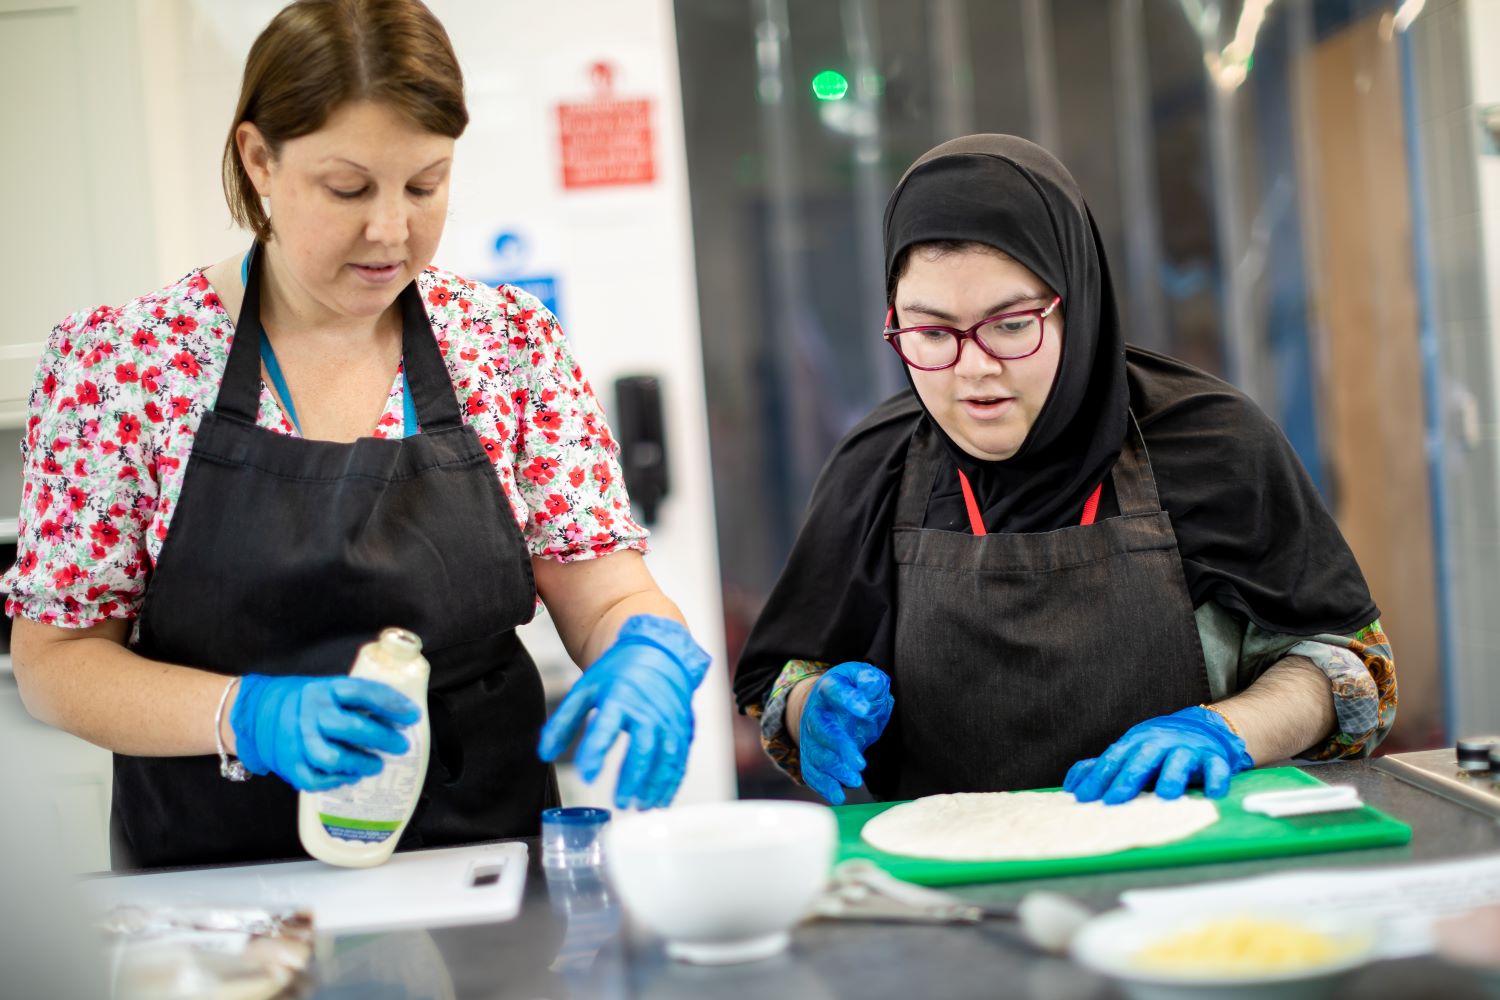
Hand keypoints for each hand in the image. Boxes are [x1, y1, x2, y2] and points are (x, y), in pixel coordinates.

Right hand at [230, 674, 420, 791]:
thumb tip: (399, 716)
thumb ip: (355, 701)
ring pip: (333, 758)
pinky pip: (315, 779)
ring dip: (360, 764)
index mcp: (323, 690)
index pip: (361, 692)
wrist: (255, 712)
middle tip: (400, 746)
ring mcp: (297, 740)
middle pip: (351, 727)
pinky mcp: (288, 763)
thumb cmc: (304, 702)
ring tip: (376, 765)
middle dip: (382, 738)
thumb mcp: (327, 690)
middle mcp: (311, 714)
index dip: (390, 703)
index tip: (413, 714)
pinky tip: (350, 777)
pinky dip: (336, 781)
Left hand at [537, 615, 710, 810]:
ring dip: (654, 785)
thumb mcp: (585, 690)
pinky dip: (671, 782)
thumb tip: (544, 754)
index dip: (595, 753)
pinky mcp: (682, 729)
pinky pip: (679, 759)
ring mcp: (669, 720)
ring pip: (666, 758)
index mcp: (620, 697)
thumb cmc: (618, 673)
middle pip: (643, 748)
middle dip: (632, 778)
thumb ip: (563, 723)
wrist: (658, 652)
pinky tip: (660, 799)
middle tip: (619, 801)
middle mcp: (648, 710)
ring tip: (640, 806)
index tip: (586, 776)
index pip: (606, 728)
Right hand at [798, 662, 892, 805]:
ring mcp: (811, 736)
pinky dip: (822, 786)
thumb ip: (870, 680)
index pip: (835, 690)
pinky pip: (811, 772)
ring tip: (855, 781)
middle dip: (840, 746)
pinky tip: (838, 796)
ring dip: (834, 770)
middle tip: (860, 763)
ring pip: (816, 755)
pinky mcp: (811, 755)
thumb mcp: (862, 677)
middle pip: (822, 729)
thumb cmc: (851, 690)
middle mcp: (815, 713)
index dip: (849, 699)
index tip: (865, 709)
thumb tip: (871, 688)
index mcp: (828, 688)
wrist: (827, 704)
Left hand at [1063, 706, 1253, 803]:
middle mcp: (1160, 743)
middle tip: (1113, 801)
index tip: (1084, 798)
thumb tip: (1072, 787)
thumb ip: (1101, 768)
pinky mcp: (1213, 758)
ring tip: (1166, 796)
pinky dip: (1216, 780)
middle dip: (1127, 779)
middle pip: (1142, 759)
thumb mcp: (1128, 752)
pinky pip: (1216, 768)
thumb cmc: (1157, 748)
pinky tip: (1213, 794)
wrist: (1201, 727)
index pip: (1112, 759)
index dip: (1098, 778)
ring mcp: (1187, 749)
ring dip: (1172, 777)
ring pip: (1179, 761)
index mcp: (1135, 743)